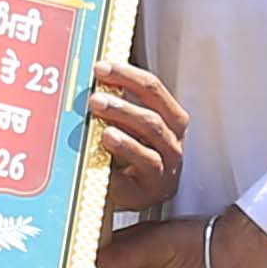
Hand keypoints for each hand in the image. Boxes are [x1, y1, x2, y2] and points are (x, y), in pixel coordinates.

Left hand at [85, 59, 186, 216]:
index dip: (128, 75)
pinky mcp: (156, 186)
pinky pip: (147, 161)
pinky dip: (127, 146)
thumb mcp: (124, 130)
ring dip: (124, 115)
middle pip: (154, 109)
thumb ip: (117, 106)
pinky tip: (107, 138)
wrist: (125, 200)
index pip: (153, 90)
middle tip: (95, 93)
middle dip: (124, 97)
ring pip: (153, 131)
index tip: (102, 68)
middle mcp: (174, 140)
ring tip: (98, 107)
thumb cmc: (125, 161)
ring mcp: (167, 165)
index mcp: (169, 120)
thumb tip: (92, 79)